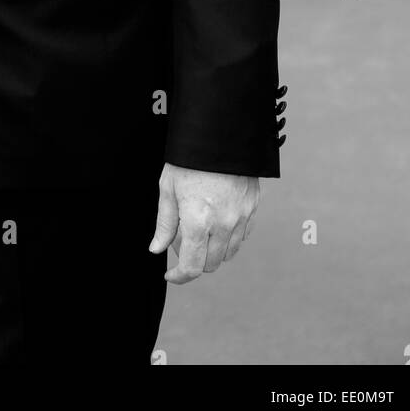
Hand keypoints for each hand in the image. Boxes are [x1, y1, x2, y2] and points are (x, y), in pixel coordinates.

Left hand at [150, 162, 259, 283]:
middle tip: (182, 241)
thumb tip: (157, 248)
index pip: (192, 267)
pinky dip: (229, 237)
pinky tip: (217, 220)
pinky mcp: (252, 208)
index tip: (171, 274)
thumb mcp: (168, 188)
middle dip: (194, 260)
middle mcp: (223, 225)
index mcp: (199, 221)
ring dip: (213, 251)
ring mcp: (241, 217)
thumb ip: (165, 223)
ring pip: (228, 253)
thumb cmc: (189, 160)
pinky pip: (242, 235)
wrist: (220, 134)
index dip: (180, 276)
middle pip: (210, 264)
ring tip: (200, 230)